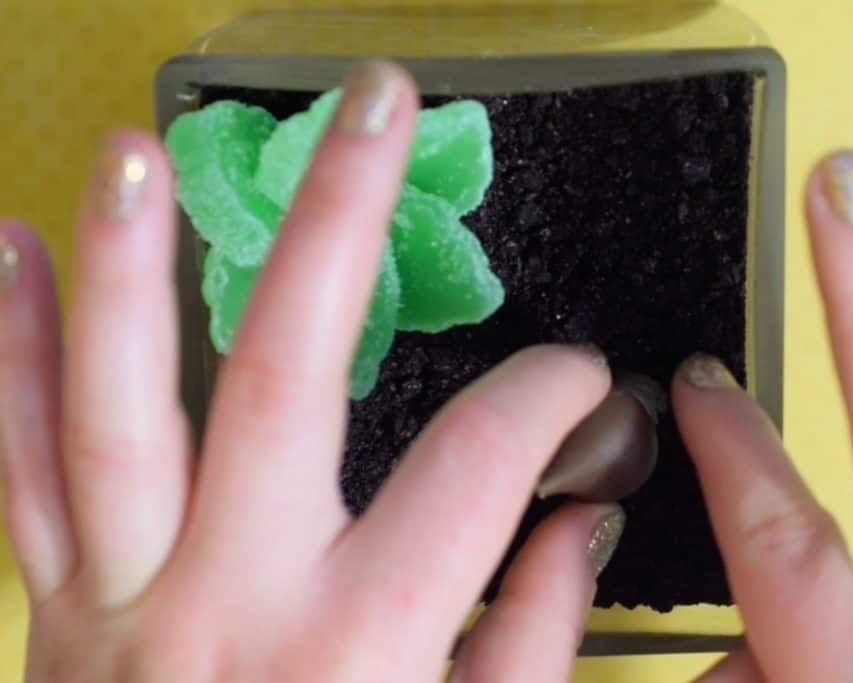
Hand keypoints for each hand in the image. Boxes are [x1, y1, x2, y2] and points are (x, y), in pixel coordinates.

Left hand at [0, 62, 622, 681]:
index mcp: (360, 649)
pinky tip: (12, 257)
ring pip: (111, 408)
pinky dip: (9, 354)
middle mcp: (234, 606)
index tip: (576, 375)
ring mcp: (124, 603)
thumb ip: (532, 639)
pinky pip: (16, 468)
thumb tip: (579, 526)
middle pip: (284, 372)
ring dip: (122, 267)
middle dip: (339, 222)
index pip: (481, 465)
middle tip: (367, 110)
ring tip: (136, 155)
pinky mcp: (54, 615)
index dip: (550, 395)